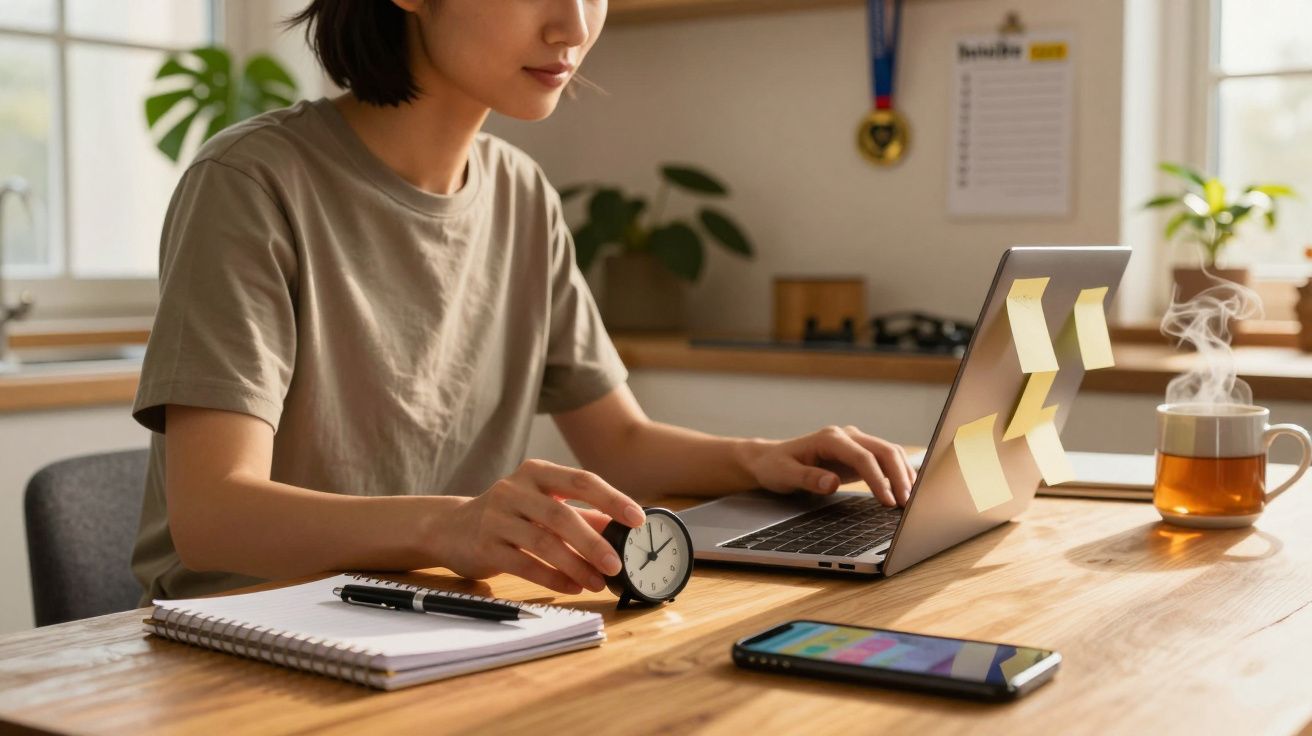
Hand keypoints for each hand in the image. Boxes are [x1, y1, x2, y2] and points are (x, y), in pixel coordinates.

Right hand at [435, 459, 645, 593]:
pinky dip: (551, 577)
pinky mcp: (485, 546)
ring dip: (575, 565)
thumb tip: (621, 531)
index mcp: (536, 473)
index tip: (637, 519)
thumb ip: (580, 515)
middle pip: (561, 515)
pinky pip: (524, 564)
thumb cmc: (508, 515)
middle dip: (593, 542)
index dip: (612, 499)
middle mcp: (514, 490)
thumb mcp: (542, 505)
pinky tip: (571, 586)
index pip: (581, 481)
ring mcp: (496, 517)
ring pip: (543, 542)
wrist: (450, 527)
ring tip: (597, 582)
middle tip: (616, 564)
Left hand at [737, 425, 916, 506]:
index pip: (863, 457)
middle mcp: (846, 436)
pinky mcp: (859, 453)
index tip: (887, 501)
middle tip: (907, 504)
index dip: (878, 479)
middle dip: (899, 476)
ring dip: (903, 474)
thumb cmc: (776, 467)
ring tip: (911, 501)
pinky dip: (898, 474)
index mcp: (829, 438)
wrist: (771, 459)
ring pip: (890, 452)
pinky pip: (885, 460)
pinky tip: (905, 492)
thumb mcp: (784, 475)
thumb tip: (832, 483)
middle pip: (884, 450)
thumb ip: (808, 478)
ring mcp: (855, 443)